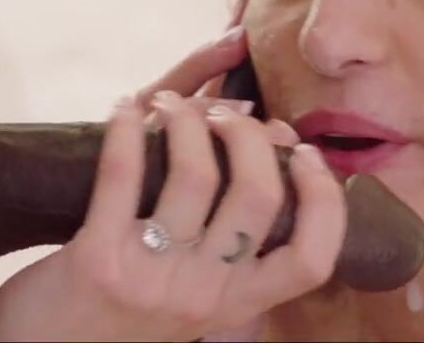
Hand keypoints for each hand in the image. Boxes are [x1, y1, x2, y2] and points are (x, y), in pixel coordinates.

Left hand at [0, 30, 347, 341]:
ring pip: (196, 173)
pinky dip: (125, 128)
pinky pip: (123, 173)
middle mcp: (204, 295)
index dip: (324, 198)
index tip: (306, 154)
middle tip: (221, 115)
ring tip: (169, 104)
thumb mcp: (192, 296)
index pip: (312, 259)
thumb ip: (229, 242)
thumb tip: (272, 144)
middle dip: (246, 134)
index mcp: (236, 304)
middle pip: (258, 195)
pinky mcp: (98, 259)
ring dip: (185, 118)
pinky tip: (124, 109)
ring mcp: (153, 278)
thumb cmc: (121, 318)